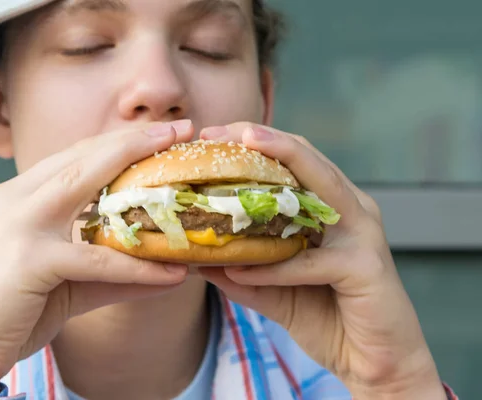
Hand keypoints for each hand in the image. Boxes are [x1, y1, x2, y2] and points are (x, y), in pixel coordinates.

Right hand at [0, 121, 193, 399]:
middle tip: (181, 129)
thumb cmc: (9, 310)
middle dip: (135, 139)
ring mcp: (19, 225)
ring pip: (86, 185)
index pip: (75, 157)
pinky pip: (95, 258)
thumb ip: (114, 270)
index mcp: (19, 196)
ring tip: (183, 170)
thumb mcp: (68, 282)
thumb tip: (168, 269)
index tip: (160, 134)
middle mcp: (16, 199)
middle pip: (84, 156)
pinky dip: (136, 265)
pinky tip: (172, 272)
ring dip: (139, 174)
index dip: (119, 142)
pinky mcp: (28, 259)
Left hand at [198, 123, 446, 399]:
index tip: (210, 136)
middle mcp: (351, 209)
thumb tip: (195, 257)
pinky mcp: (366, 267)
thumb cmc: (326, 316)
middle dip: (261, 139)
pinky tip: (239, 270)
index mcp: (331, 206)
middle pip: (306, 158)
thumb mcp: (274, 289)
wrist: (374, 361)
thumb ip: (242, 269)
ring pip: (320, 187)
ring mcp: (362, 233)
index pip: (293, 159)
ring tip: (239, 154)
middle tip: (216, 133)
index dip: (254, 141)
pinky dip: (274, 267)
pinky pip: (311, 261)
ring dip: (278, 165)